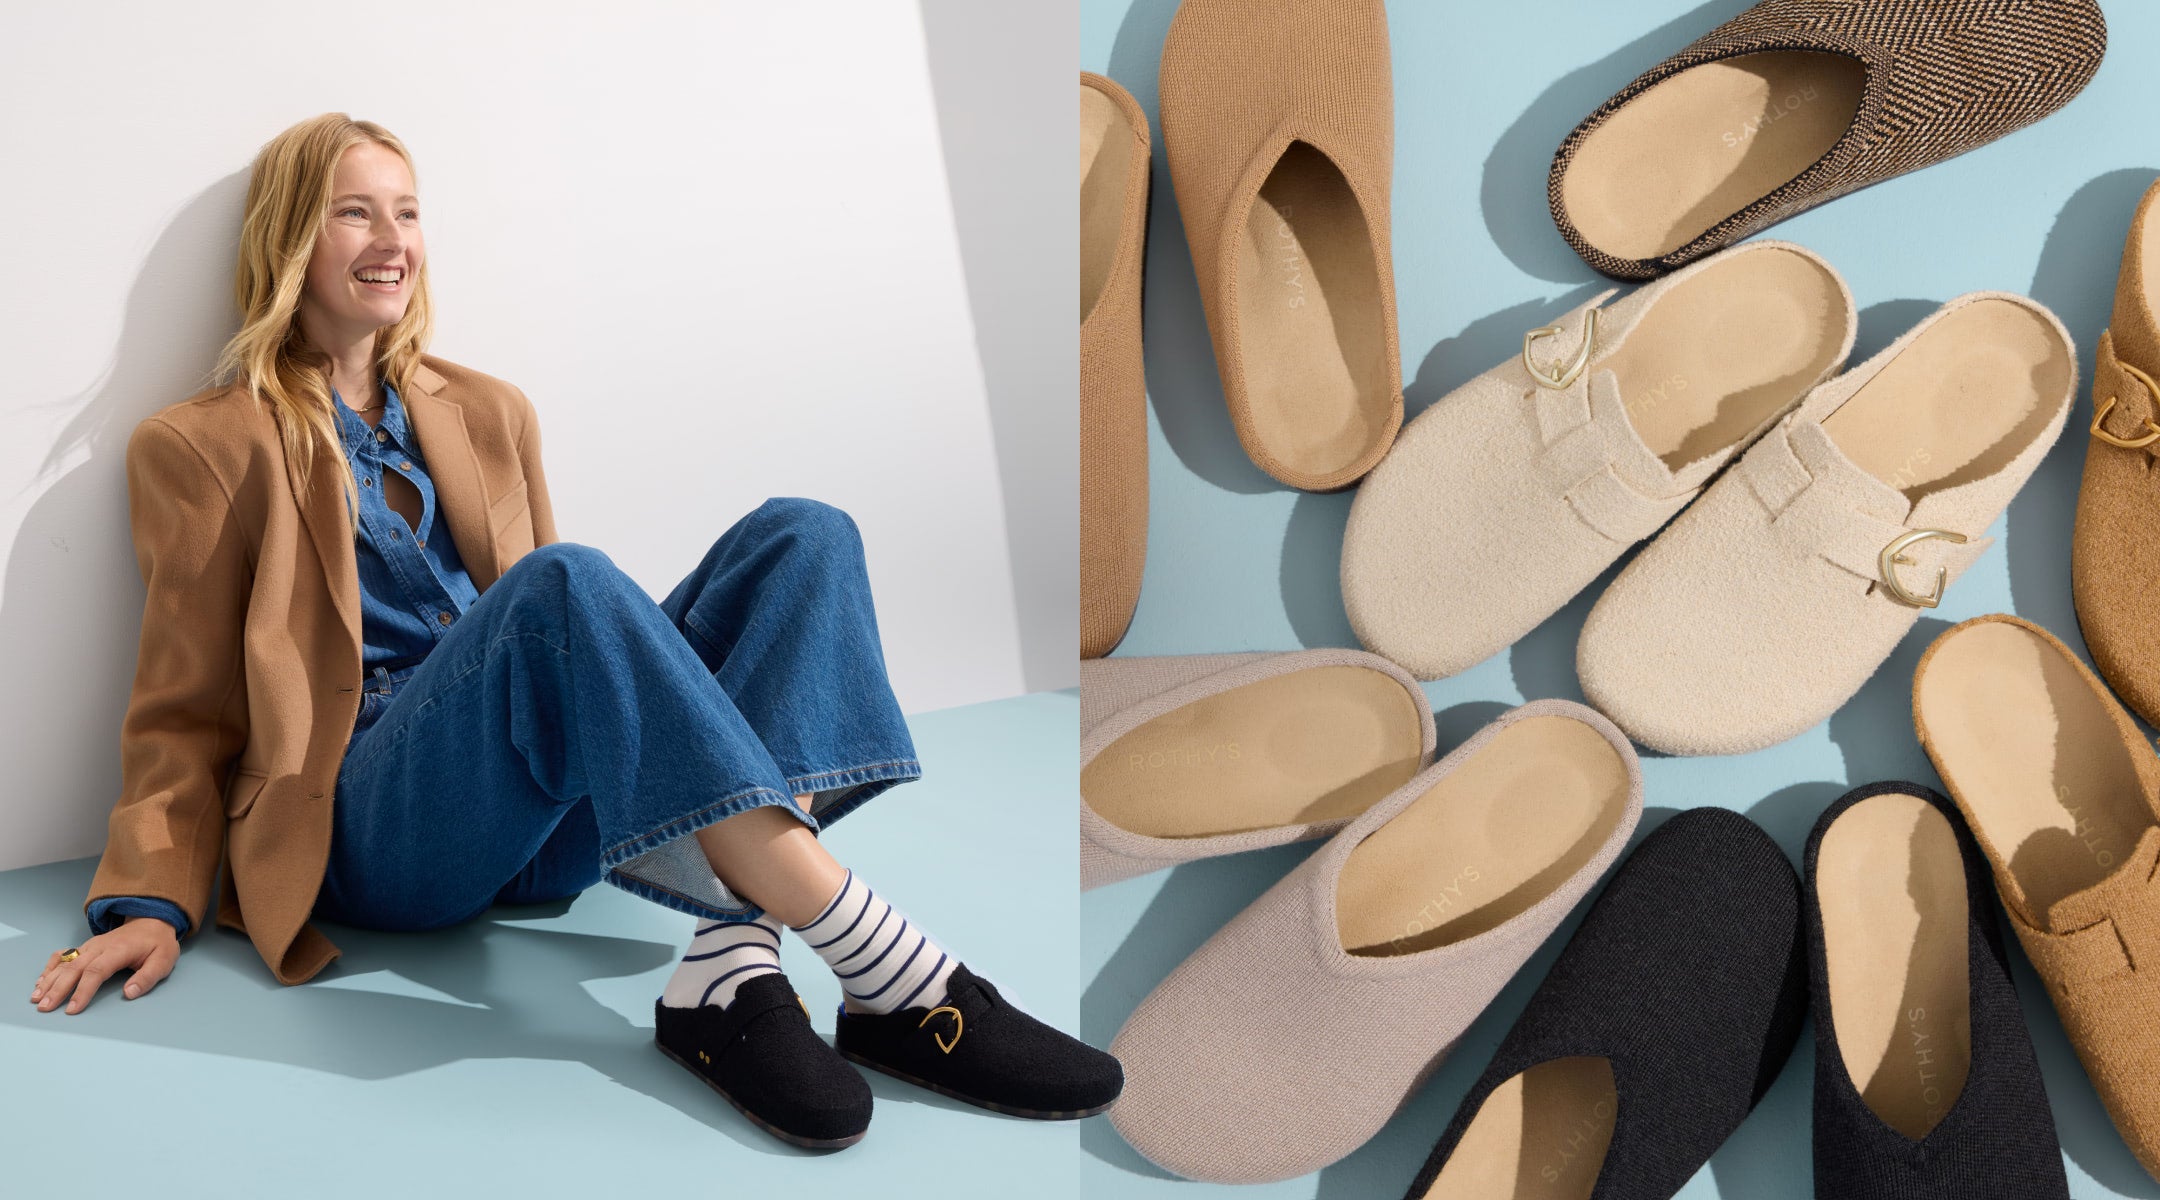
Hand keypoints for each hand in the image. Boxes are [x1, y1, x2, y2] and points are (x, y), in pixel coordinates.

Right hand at [29, 916, 179, 1014]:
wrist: (152, 921)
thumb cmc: (157, 944)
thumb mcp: (164, 960)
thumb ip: (147, 977)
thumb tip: (129, 993)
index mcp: (118, 950)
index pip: (96, 971)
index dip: (83, 991)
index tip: (72, 1009)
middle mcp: (100, 947)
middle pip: (74, 968)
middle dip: (58, 989)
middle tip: (45, 1007)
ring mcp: (90, 946)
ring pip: (65, 962)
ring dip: (49, 980)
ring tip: (36, 998)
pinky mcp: (86, 947)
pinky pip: (64, 955)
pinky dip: (51, 967)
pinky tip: (41, 981)